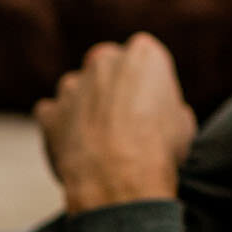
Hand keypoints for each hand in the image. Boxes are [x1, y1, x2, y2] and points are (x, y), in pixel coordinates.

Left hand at [34, 32, 197, 213]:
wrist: (118, 177)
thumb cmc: (157, 149)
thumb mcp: (183, 124)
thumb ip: (169, 107)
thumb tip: (168, 115)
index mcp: (143, 54)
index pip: (145, 60)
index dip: (148, 87)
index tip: (151, 109)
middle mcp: (103, 60)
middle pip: (107, 69)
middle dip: (112, 90)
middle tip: (124, 123)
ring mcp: (71, 85)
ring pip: (77, 90)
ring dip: (86, 108)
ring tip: (101, 142)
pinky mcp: (49, 111)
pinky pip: (53, 115)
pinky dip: (61, 128)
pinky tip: (76, 149)